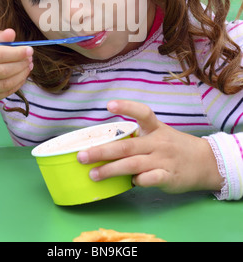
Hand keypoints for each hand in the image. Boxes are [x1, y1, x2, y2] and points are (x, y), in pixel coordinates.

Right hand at [0, 29, 32, 112]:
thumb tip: (12, 33)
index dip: (16, 53)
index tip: (29, 50)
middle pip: (1, 71)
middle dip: (20, 64)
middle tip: (30, 59)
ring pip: (5, 84)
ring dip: (21, 75)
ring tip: (28, 66)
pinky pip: (4, 93)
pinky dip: (17, 85)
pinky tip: (21, 76)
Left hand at [77, 100, 222, 193]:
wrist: (205, 162)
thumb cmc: (174, 147)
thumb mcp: (160, 134)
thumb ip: (138, 139)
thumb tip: (108, 147)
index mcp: (156, 128)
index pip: (142, 112)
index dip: (126, 107)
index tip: (109, 105)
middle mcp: (158, 142)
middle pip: (126, 146)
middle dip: (102, 151)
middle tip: (82, 156)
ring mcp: (163, 160)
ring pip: (132, 164)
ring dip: (110, 170)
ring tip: (93, 174)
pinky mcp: (168, 177)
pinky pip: (149, 179)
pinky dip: (137, 181)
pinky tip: (129, 183)